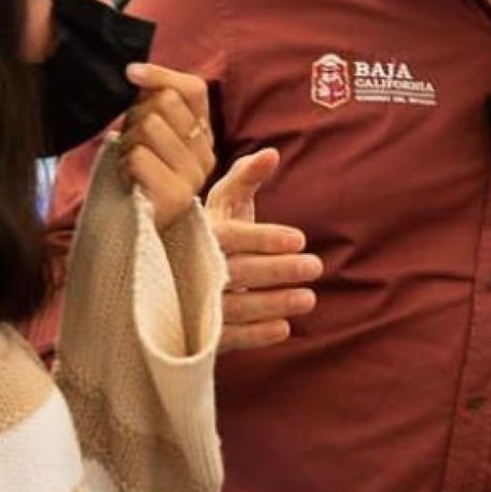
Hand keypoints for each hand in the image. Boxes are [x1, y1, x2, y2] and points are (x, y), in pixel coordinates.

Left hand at [116, 63, 216, 230]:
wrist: (130, 232)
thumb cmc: (135, 179)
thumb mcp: (147, 134)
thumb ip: (153, 103)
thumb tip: (136, 71)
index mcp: (203, 137)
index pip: (194, 89)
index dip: (162, 75)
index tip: (131, 72)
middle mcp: (206, 156)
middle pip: (166, 102)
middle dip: (135, 116)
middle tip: (130, 143)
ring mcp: (194, 177)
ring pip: (150, 126)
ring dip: (127, 143)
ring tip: (129, 165)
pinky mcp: (177, 196)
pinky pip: (140, 156)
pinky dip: (123, 166)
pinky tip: (129, 183)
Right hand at [202, 148, 321, 352]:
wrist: (175, 277)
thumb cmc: (213, 233)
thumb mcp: (226, 203)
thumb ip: (246, 178)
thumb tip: (271, 153)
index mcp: (195, 234)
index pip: (230, 236)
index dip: (264, 237)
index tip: (299, 238)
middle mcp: (190, 269)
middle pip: (236, 271)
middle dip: (278, 270)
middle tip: (315, 265)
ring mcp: (192, 303)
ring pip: (234, 308)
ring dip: (273, 303)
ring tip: (309, 298)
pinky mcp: (198, 333)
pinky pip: (227, 338)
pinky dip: (256, 335)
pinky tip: (285, 328)